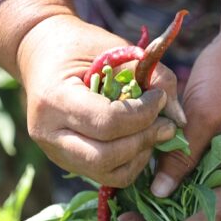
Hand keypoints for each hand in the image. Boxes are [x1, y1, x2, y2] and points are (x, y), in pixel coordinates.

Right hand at [0, 0, 184, 186]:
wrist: (41, 53)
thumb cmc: (80, 46)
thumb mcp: (116, 48)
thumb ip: (153, 75)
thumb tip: (179, 119)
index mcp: (54, 98)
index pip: (107, 122)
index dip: (143, 115)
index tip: (160, 98)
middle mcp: (48, 132)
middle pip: (105, 157)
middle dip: (143, 141)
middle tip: (165, 125)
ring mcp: (54, 152)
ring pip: (106, 173)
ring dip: (139, 157)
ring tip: (152, 132)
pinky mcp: (66, 162)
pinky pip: (105, 175)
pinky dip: (129, 163)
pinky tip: (138, 141)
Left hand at [118, 28, 220, 220]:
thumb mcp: (207, 111)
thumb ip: (186, 153)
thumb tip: (161, 193)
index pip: (217, 215)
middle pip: (206, 216)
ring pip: (196, 202)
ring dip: (165, 216)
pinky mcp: (214, 150)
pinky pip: (191, 179)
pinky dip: (168, 190)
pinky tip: (141, 197)